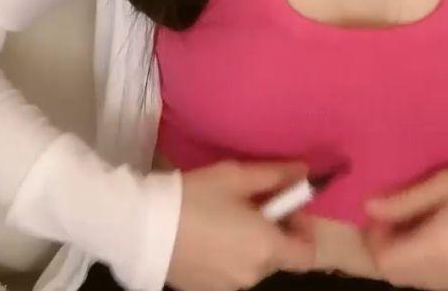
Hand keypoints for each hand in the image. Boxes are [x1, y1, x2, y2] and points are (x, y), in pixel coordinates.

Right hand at [165, 159, 315, 290]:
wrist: (145, 227)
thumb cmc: (196, 197)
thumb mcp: (235, 176)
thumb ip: (275, 175)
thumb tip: (304, 172)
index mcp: (267, 248)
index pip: (307, 254)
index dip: (303, 230)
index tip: (285, 209)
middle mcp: (254, 275)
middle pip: (278, 257)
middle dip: (271, 233)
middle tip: (248, 205)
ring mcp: (230, 287)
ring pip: (252, 265)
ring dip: (248, 246)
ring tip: (222, 220)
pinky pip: (229, 273)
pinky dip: (227, 257)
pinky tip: (205, 237)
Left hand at [362, 167, 447, 289]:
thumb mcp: (445, 185)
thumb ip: (405, 200)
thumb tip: (367, 206)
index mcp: (431, 251)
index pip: (383, 260)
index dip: (374, 236)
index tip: (378, 208)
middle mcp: (439, 274)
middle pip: (394, 270)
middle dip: (385, 243)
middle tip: (392, 210)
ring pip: (411, 275)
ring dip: (401, 252)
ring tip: (413, 218)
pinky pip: (429, 276)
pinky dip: (420, 259)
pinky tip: (432, 231)